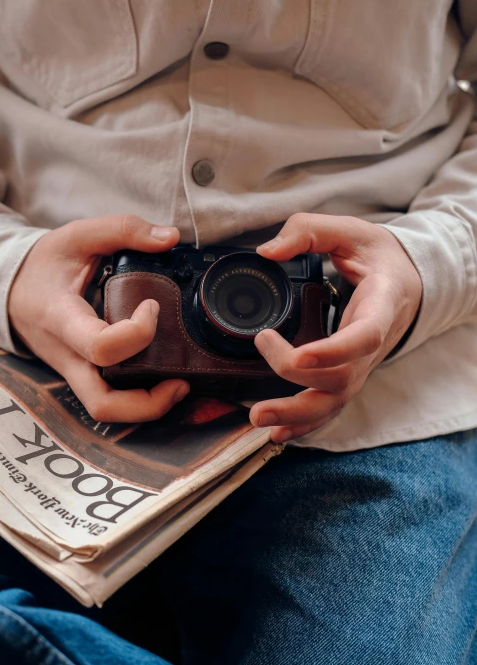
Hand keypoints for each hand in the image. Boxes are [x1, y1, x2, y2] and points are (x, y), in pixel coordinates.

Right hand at [9, 215, 189, 422]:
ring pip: (106, 410)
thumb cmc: (43, 264)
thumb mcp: (77, 235)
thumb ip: (124, 229)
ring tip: (178, 385)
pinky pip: (109, 399)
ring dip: (146, 407)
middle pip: (103, 404)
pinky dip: (138, 398)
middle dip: (148, 402)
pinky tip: (161, 377)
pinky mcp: (82, 376)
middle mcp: (67, 356)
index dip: (137, 333)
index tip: (151, 306)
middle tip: (181, 380)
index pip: (100, 346)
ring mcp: (74, 371)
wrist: (9, 289)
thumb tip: (171, 237)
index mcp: (62, 320)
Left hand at [249, 213, 421, 441]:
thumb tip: (268, 252)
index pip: (364, 338)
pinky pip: (329, 407)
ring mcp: (360, 366)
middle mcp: (371, 346)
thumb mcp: (350, 231)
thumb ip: (308, 231)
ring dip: (296, 417)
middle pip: (341, 380)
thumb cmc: (378, 258)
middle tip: (261, 370)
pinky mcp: (346, 376)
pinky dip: (304, 424)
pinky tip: (277, 433)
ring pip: (334, 403)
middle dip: (298, 388)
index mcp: (379, 307)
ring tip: (259, 419)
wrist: (405, 282)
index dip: (334, 351)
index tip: (300, 355)